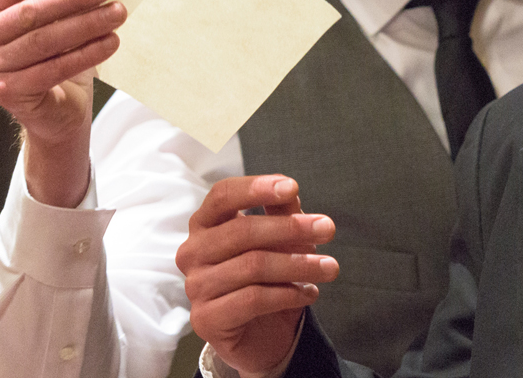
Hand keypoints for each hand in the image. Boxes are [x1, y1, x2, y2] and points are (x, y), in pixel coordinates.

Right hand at [0, 0, 126, 205]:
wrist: (55, 109)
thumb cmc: (56, 54)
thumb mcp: (54, 20)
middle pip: (32, 10)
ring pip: (45, 39)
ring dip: (86, 23)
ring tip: (117, 13)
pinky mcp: (8, 92)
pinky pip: (54, 69)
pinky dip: (87, 54)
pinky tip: (111, 42)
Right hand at [177, 175, 339, 374]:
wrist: (261, 335)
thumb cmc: (267, 277)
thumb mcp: (279, 239)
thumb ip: (280, 212)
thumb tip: (289, 190)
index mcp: (205, 223)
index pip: (223, 195)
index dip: (256, 188)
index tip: (292, 187)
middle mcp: (193, 251)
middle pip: (242, 231)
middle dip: (291, 228)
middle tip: (328, 229)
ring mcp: (195, 286)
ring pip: (252, 266)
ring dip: (298, 265)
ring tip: (329, 267)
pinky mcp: (206, 319)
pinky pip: (253, 300)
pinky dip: (288, 294)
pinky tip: (310, 292)